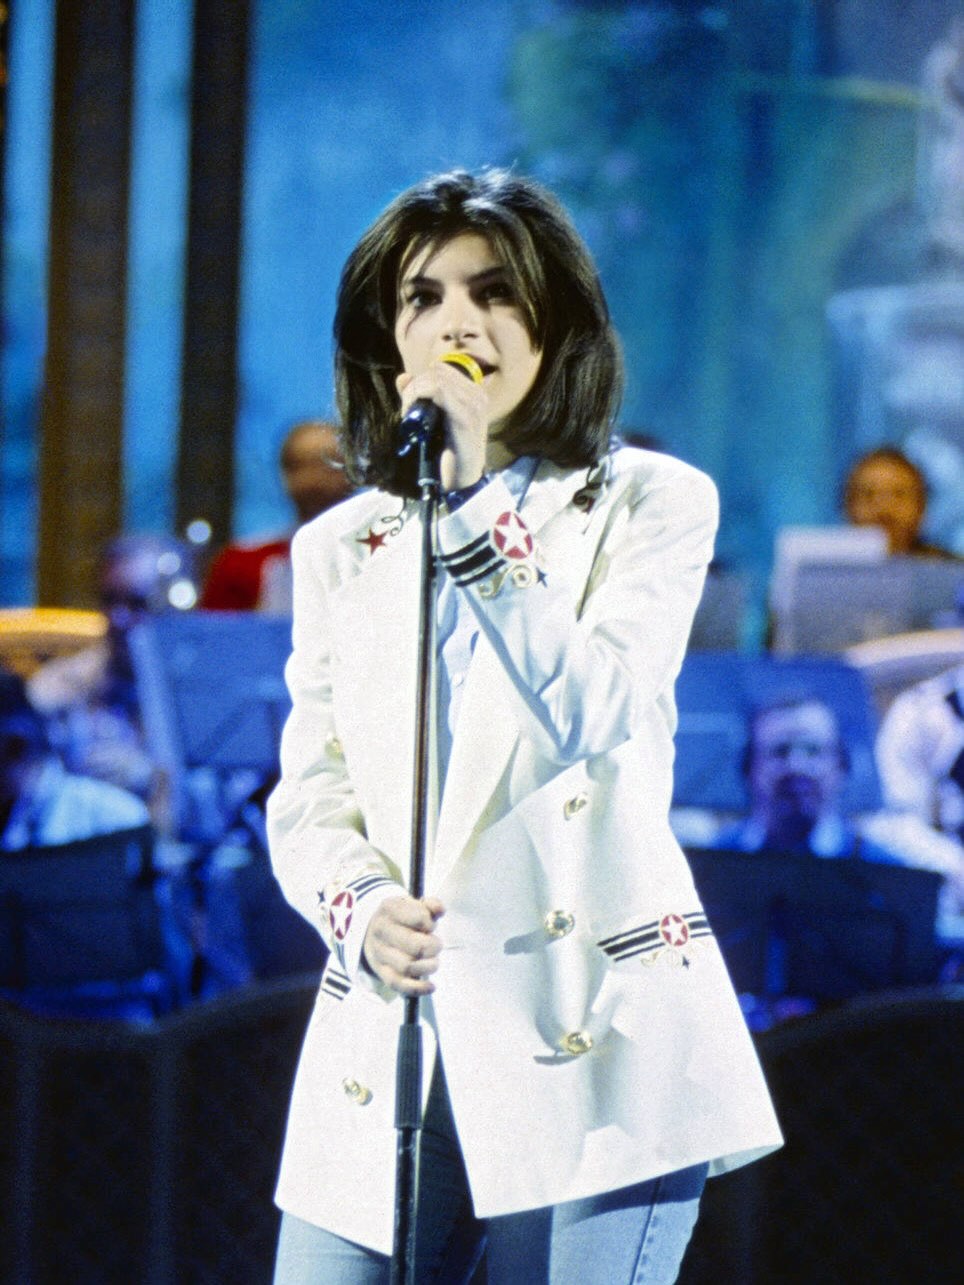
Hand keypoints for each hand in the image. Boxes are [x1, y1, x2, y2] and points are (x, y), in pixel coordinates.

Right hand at [362, 895, 444, 995]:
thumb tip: (440, 910)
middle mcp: (381, 930)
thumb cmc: (402, 917)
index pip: (419, 918)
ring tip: (433, 962)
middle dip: (433, 947)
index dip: (431, 924)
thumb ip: (430, 905)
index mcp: (389, 908)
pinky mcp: (382, 972)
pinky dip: (419, 988)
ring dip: (428, 967)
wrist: (373, 930)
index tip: (430, 925)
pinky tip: (431, 986)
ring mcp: (379, 953)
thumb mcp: (413, 904)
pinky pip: (400, 985)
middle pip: (415, 946)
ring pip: (408, 967)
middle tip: (436, 945)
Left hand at [396, 363, 487, 490]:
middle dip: (415, 387)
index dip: (421, 380)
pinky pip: (438, 391)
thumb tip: (403, 377)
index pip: (441, 369)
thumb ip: (419, 396)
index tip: (411, 402)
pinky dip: (418, 398)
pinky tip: (411, 415)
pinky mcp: (465, 417)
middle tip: (406, 410)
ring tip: (408, 414)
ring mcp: (474, 406)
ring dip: (414, 393)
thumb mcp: (433, 420)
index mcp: (473, 394)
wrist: (461, 481)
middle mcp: (477, 396)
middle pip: (437, 372)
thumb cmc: (447, 453)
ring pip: (435, 379)